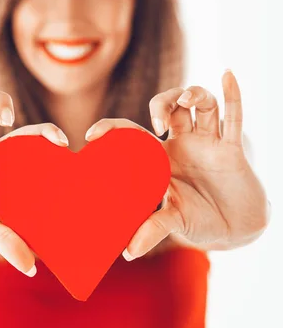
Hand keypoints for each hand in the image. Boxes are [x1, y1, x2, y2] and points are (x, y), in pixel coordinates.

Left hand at [84, 70, 269, 259]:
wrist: (236, 229)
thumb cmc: (200, 221)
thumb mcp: (175, 222)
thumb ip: (153, 230)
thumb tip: (128, 252)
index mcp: (160, 159)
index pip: (134, 134)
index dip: (113, 128)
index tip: (92, 134)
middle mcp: (182, 144)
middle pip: (169, 107)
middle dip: (162, 104)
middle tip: (157, 123)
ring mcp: (207, 142)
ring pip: (201, 104)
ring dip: (194, 94)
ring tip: (187, 100)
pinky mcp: (232, 147)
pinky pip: (234, 116)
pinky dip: (232, 95)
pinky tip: (227, 75)